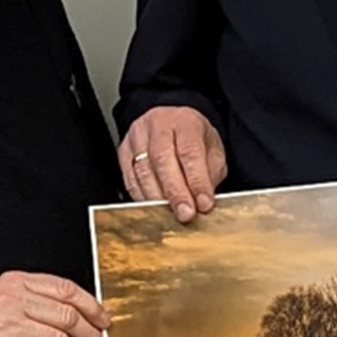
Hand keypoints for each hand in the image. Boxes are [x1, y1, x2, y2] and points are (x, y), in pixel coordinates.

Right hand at [0, 271, 108, 336]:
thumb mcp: (6, 303)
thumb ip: (40, 301)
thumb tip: (86, 315)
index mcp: (15, 284)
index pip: (65, 289)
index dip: (92, 306)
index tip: (103, 321)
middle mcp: (11, 303)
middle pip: (68, 316)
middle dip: (90, 336)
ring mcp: (8, 330)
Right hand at [120, 105, 228, 221]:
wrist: (171, 124)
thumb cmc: (193, 139)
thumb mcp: (213, 150)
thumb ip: (210, 174)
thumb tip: (203, 201)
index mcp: (185, 121)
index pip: (190, 151)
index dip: (197, 180)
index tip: (204, 203)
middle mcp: (158, 125)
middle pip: (163, 160)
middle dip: (175, 192)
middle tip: (186, 214)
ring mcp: (137, 137)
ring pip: (143, 172)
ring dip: (158, 199)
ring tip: (172, 215)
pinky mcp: (123, 152)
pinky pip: (130, 180)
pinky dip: (143, 198)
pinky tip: (155, 209)